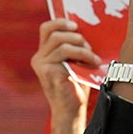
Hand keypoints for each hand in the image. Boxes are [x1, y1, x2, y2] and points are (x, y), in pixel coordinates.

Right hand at [32, 18, 99, 133]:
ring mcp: (41, 65)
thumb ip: (74, 47)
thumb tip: (87, 30)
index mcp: (44, 53)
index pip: (46, 28)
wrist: (71, 111)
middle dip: (76, 37)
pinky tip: (93, 63)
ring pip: (62, 44)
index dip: (60, 22)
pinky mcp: (47, 72)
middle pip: (54, 34)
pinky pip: (65, 55)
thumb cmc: (76, 86)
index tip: (76, 26)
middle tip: (89, 46)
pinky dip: (83, 56)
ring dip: (82, 48)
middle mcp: (39, 57)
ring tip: (93, 57)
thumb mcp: (74, 62)